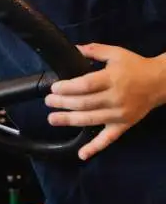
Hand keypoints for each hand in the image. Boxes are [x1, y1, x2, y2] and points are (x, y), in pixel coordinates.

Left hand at [45, 43, 163, 160]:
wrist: (159, 82)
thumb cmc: (135, 66)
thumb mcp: (115, 53)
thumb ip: (94, 50)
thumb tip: (73, 48)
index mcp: (112, 79)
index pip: (86, 85)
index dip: (68, 88)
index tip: (54, 88)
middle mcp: (115, 98)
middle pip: (85, 103)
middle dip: (63, 103)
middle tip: (48, 102)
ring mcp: (119, 115)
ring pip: (91, 120)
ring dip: (70, 120)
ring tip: (53, 119)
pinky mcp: (123, 126)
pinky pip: (108, 139)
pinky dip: (95, 148)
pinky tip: (81, 154)